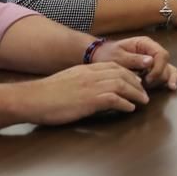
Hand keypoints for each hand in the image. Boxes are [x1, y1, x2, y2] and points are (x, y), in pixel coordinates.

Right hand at [17, 62, 150, 123]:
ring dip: (135, 93)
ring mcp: (90, 86)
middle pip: (121, 74)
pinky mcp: (88, 100)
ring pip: (121, 84)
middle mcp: (90, 74)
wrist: (32, 98)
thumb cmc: (46, 94)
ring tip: (143, 101)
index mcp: (85, 69)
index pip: (114, 66)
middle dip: (136, 83)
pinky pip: (113, 99)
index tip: (136, 81)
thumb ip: (82, 82)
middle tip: (144, 93)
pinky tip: (129, 109)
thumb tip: (92, 91)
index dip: (128, 74)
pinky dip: (125, 104)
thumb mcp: (67, 82)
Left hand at [95, 36, 176, 90]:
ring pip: (168, 69)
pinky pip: (165, 73)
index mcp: (145, 44)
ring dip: (161, 80)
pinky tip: (170, 87)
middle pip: (166, 63)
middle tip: (147, 84)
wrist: (101, 56)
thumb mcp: (118, 56)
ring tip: (148, 86)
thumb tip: (150, 61)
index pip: (161, 55)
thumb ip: (134, 59)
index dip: (158, 68)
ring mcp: (153, 60)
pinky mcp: (152, 68)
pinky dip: (168, 80)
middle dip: (160, 76)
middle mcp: (152, 50)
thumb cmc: (108, 54)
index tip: (148, 79)